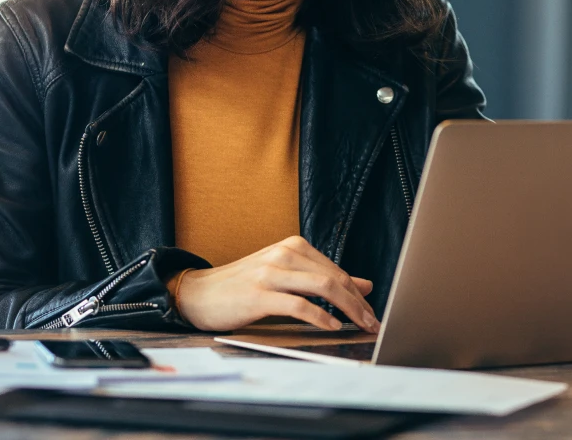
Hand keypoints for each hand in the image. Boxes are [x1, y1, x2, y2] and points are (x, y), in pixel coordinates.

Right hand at [171, 236, 379, 332]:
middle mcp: (284, 254)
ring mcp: (271, 272)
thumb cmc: (243, 286)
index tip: (372, 313)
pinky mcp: (259, 294)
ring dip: (348, 309)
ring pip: (323, 287)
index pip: (337, 270)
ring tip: (359, 326)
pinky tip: (331, 326)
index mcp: (292, 247)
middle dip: (359, 303)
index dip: (358, 294)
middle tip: (372, 324)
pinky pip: (298, 305)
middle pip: (334, 278)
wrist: (198, 293)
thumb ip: (322, 278)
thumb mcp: (285, 276)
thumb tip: (364, 285)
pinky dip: (320, 317)